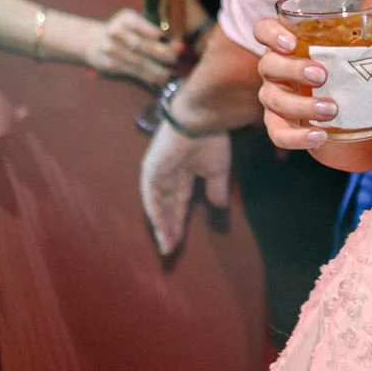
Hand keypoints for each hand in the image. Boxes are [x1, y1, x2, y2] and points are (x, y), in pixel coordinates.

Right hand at [70, 8, 178, 85]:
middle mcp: (115, 32)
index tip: (168, 39)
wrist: (92, 41)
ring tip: (168, 74)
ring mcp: (110, 49)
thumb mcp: (134, 22)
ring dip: (155, 69)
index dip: (152, 32)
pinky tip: (157, 79)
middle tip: (174, 58)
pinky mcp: (109, 64)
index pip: (139, 25)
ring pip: (136, 61)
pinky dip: (146, 76)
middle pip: (139, 44)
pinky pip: (130, 71)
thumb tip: (177, 44)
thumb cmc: (124, 31)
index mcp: (126, 18)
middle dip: (160, 52)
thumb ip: (152, 30)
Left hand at [139, 119, 230, 255]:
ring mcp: (157, 174)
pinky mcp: (152, 171)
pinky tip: (163, 229)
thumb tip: (219, 208)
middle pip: (165, 208)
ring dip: (162, 226)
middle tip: (169, 251)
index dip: (178, 223)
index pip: (177, 204)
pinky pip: (153, 197)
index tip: (178, 243)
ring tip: (167, 246)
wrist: (202, 119)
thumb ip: (216, 190)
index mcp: (182, 174)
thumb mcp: (218, 170)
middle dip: (168, 229)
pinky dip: (157, 214)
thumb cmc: (211, 139)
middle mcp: (166, 176)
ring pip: (158, 206)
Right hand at [254, 16, 371, 150]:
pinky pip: (279, 133)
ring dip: (301, 105)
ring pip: (273, 99)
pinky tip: (320, 136)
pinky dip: (297, 136)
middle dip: (293, 70)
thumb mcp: (364, 52)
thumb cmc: (346, 66)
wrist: (337, 96)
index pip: (263, 30)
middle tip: (322, 75)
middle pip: (269, 65)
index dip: (272, 34)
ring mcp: (273, 96)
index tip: (292, 42)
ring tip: (331, 109)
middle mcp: (275, 68)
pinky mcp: (279, 123)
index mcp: (289, 43)